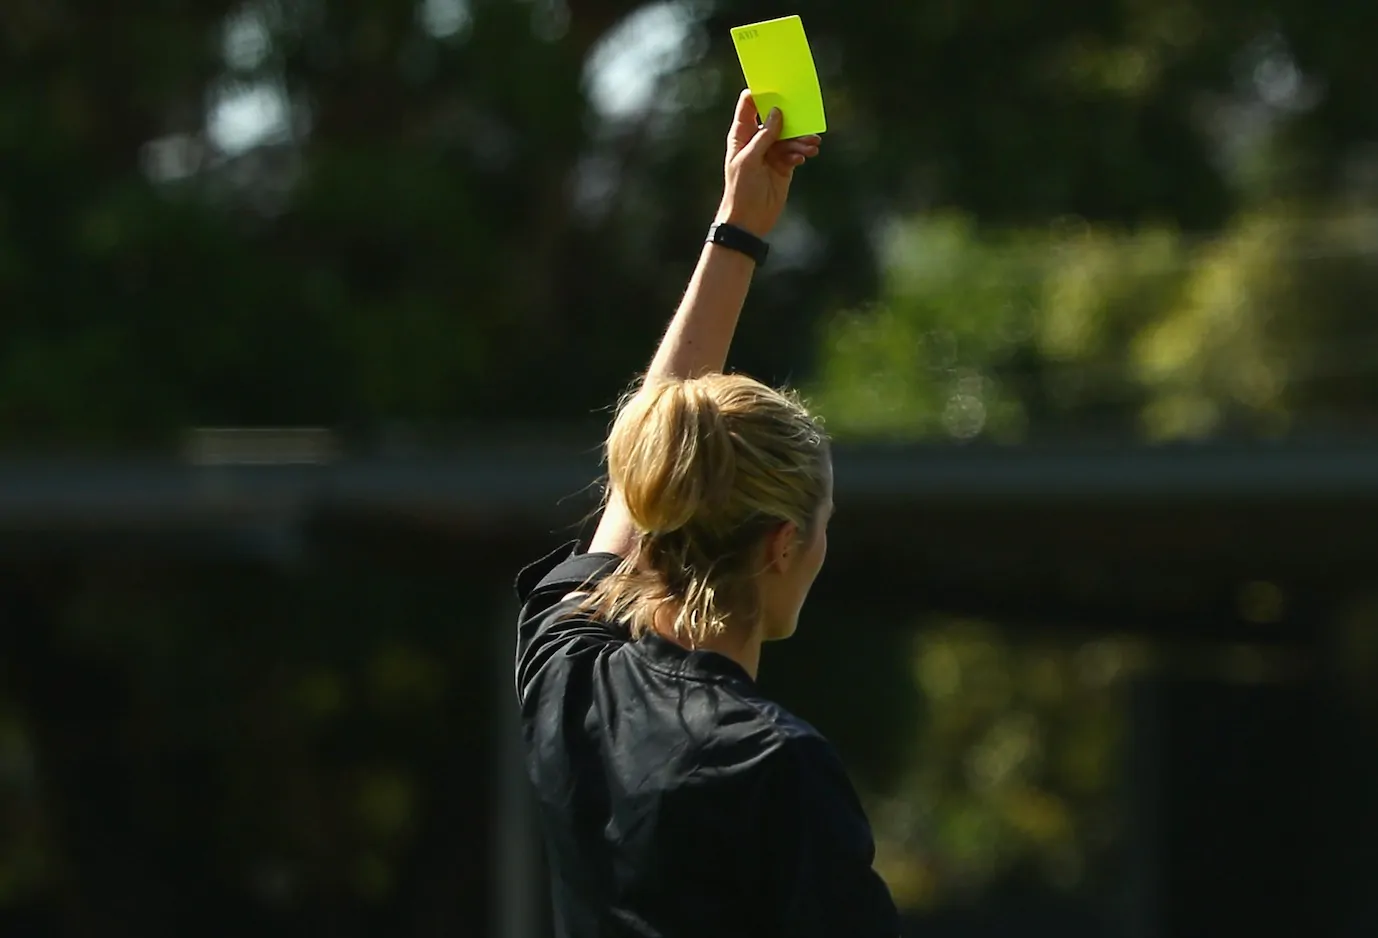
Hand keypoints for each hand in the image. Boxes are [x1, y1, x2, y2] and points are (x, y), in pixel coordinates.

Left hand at [716, 90, 821, 237]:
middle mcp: (756, 140)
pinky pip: (795, 151)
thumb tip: (777, 112)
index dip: (760, 94)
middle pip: (774, 117)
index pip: (749, 105)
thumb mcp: (749, 159)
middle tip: (804, 114)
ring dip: (800, 138)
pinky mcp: (783, 165)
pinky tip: (806, 156)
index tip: (777, 88)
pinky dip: (801, 152)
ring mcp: (770, 152)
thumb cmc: (741, 189)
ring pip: (789, 135)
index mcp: (741, 134)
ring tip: (810, 146)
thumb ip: (764, 135)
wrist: (749, 220)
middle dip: (789, 116)